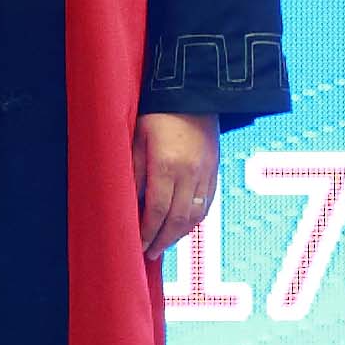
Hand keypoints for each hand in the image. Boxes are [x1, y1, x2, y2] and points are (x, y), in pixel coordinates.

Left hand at [135, 111, 220, 253]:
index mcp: (167, 165)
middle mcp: (190, 173)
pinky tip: (184, 225)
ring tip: (165, 243)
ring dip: (180, 233)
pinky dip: (195, 219)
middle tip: (150, 253)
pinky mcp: (215, 169)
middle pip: (178, 218)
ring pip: (195, 214)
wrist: (194, 91)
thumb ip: (135, 171)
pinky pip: (207, 202)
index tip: (138, 245)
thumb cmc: (158, 112)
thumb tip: (129, 201)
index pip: (158, 209)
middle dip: (163, 239)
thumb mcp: (138, 138)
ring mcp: (206, 172)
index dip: (148, 231)